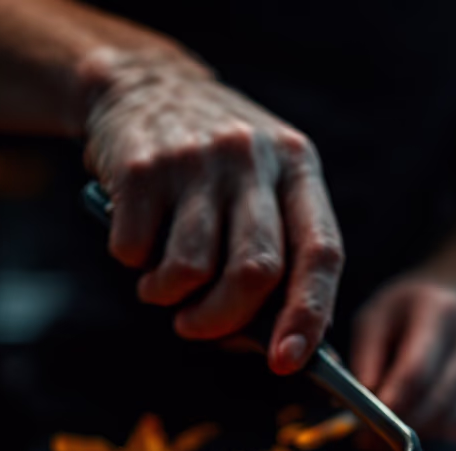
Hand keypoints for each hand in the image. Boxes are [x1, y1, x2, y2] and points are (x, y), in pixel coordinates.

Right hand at [84, 57, 342, 374]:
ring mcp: (197, 159)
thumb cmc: (216, 167)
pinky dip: (134, 265)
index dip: (310, 314)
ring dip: (170, 298)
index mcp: (299, 167)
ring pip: (193, 269)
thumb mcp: (262, 187)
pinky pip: (137, 251)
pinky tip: (137, 240)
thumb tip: (278, 345)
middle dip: (226, 319)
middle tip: (197, 328)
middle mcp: (254, 159)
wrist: (142, 85)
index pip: (321, 252)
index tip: (290, 360)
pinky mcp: (140, 166)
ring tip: (161, 285)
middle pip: (257, 271)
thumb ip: (278, 254)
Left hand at [351, 278, 455, 443]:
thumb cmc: (407, 314)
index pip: (417, 370)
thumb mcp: (375, 319)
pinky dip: (442, 434)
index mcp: (441, 311)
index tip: (368, 426)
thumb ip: (367, 357)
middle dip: (402, 426)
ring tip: (398, 422)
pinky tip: (427, 415)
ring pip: (454, 421)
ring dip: (420, 433)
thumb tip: (368, 401)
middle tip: (370, 439)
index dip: (392, 403)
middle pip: (438, 400)